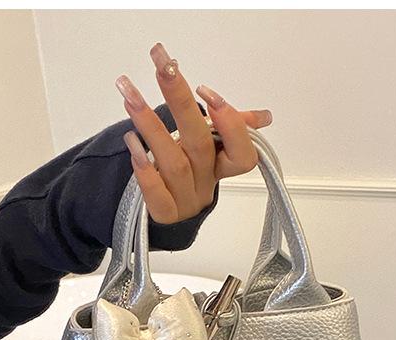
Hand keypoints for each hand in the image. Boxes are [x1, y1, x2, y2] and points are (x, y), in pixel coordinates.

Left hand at [116, 43, 271, 223]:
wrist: (163, 217)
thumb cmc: (187, 176)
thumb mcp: (210, 150)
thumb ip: (232, 128)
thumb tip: (265, 117)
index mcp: (222, 166)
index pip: (242, 152)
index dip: (230, 124)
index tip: (205, 90)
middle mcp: (206, 183)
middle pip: (200, 143)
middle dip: (181, 100)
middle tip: (162, 65)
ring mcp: (186, 201)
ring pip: (173, 164)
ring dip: (150, 126)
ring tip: (129, 95)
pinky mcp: (164, 215)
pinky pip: (156, 194)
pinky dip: (144, 169)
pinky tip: (132, 143)